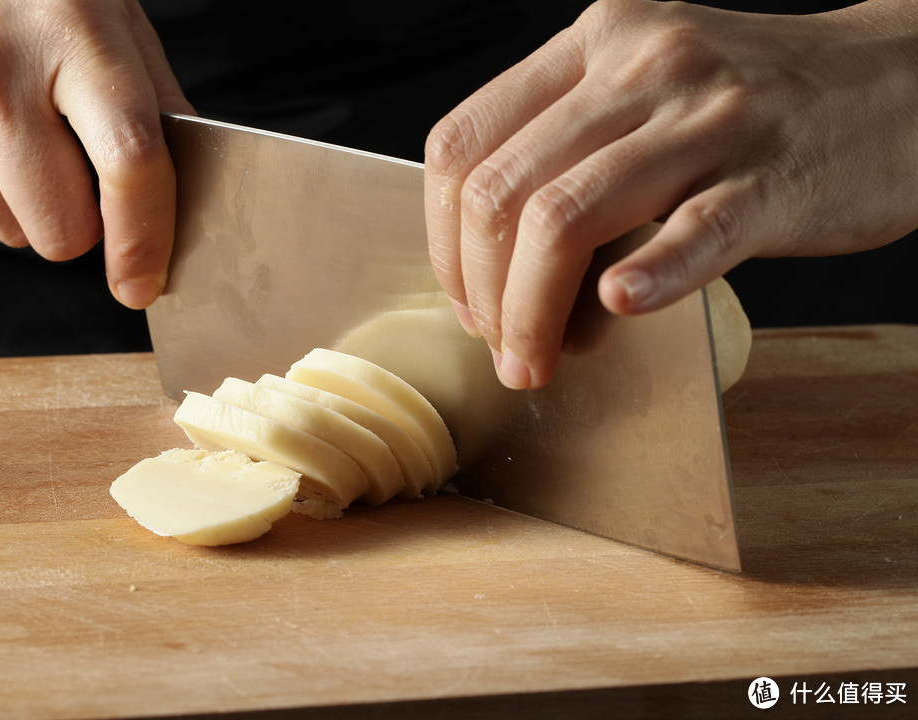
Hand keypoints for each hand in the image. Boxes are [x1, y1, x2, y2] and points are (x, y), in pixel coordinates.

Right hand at [0, 0, 193, 308]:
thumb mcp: (109, 13)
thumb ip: (154, 98)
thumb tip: (189, 180)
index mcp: (71, 36)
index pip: (127, 162)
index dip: (144, 238)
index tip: (145, 281)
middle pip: (59, 229)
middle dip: (81, 222)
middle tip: (77, 168)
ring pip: (7, 231)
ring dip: (28, 206)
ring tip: (19, 134)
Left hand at [424, 0, 917, 388]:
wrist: (905, 80)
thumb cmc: (757, 106)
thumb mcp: (649, 99)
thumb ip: (572, 174)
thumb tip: (511, 293)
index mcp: (594, 44)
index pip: (462, 143)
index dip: (444, 238)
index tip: (466, 297)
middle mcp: (640, 67)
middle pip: (501, 192)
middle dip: (482, 293)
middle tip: (502, 347)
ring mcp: (710, 119)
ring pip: (567, 219)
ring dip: (531, 312)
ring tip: (538, 360)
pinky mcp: (775, 178)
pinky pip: (693, 231)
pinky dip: (646, 276)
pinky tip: (618, 307)